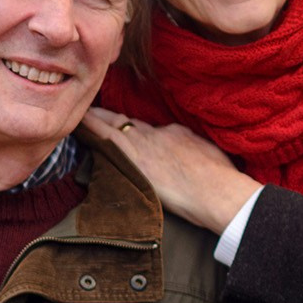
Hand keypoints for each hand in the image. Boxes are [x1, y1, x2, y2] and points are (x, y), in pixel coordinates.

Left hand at [83, 108, 260, 235]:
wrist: (218, 191)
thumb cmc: (223, 180)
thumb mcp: (211, 156)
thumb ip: (196, 153)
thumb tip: (197, 157)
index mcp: (177, 134)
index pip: (151, 130)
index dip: (137, 130)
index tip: (129, 129)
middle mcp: (158, 135)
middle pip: (129, 123)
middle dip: (112, 118)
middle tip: (95, 112)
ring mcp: (144, 145)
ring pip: (114, 126)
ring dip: (97, 120)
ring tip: (82, 115)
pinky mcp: (134, 159)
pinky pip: (107, 139)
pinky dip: (93, 130)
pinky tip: (80, 126)